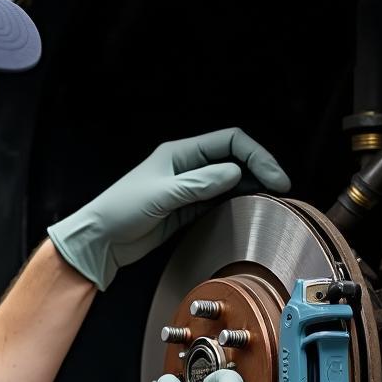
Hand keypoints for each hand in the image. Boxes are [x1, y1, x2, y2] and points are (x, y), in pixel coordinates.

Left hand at [46, 127, 288, 290]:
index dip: (256, 155)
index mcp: (180, 153)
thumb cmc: (120, 210)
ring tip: (270, 199)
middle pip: (233, 159)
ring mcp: (187, 188)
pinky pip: (217, 201)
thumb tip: (235, 172)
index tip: (274, 176)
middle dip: (259, 169)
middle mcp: (186, 167)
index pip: (229, 142)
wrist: (100, 240)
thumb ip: (200, 184)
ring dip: (249, 187)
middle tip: (280, 188)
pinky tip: (247, 209)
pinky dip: (234, 203)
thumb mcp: (162, 194)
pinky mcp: (185, 210)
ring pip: (228, 181)